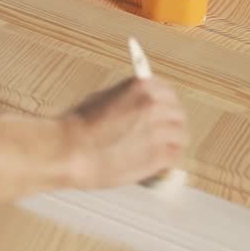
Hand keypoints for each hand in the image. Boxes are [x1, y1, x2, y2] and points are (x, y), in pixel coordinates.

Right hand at [60, 76, 186, 188]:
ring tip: (160, 150)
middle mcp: (153, 106)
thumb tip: (139, 106)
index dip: (166, 105)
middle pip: (178, 115)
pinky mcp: (158, 156)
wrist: (69, 151)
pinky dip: (168, 160)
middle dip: (171, 124)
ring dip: (171, 143)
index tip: (164, 112)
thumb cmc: (77, 127)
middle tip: (164, 134)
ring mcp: (158, 131)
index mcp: (141, 87)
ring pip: (180, 136)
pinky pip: (175, 156)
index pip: (169, 93)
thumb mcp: (103, 98)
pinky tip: (159, 163)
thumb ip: (128, 99)